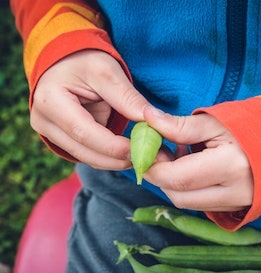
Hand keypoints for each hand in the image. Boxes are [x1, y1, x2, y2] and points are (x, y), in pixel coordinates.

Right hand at [31, 50, 149, 169]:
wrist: (65, 63)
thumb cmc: (83, 60)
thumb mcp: (106, 70)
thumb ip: (127, 97)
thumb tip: (153, 121)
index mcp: (51, 102)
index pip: (84, 132)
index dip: (113, 147)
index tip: (139, 151)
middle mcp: (44, 122)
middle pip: (84, 151)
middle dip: (116, 159)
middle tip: (147, 160)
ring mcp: (51, 133)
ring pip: (86, 157)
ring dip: (114, 161)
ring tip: (141, 157)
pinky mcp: (62, 138)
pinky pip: (88, 153)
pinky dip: (108, 157)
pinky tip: (128, 154)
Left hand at [143, 106, 253, 211]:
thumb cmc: (250, 128)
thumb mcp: (215, 121)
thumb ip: (178, 125)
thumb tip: (147, 118)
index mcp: (230, 166)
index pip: (177, 177)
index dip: (153, 167)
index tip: (141, 152)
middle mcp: (233, 192)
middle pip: (178, 195)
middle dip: (159, 176)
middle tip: (156, 152)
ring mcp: (235, 204)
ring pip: (186, 202)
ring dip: (171, 182)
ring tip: (175, 156)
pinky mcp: (233, 207)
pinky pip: (198, 203)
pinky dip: (185, 187)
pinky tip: (189, 167)